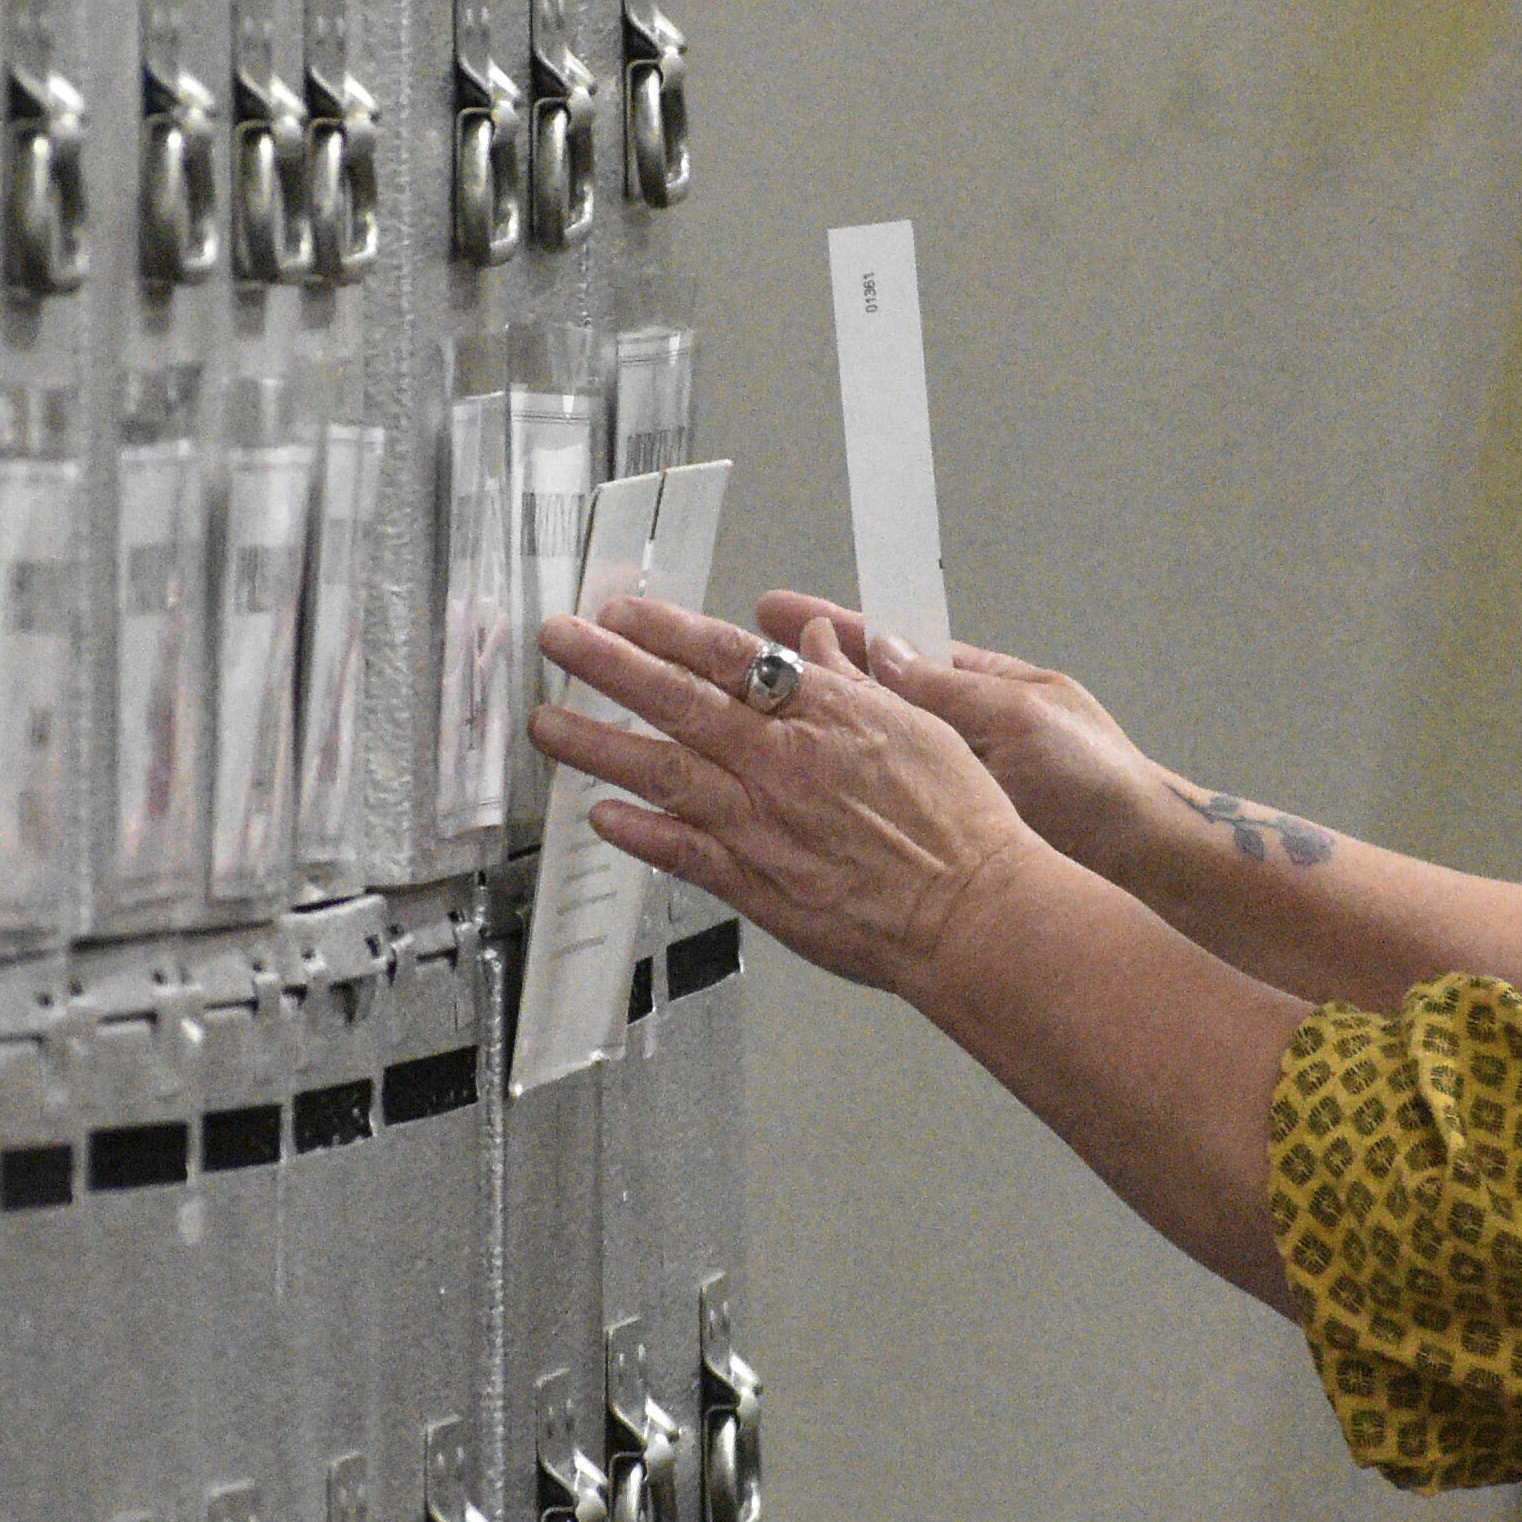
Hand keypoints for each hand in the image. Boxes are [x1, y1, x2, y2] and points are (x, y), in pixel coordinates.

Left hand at [532, 597, 1053, 1001]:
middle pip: (678, 700)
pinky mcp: (758, 884)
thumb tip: (815, 643)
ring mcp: (764, 823)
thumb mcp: (918, 726)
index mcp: (825, 716)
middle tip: (559, 639)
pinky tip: (599, 817)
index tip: (619, 610)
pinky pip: (683, 853)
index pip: (727, 657)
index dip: (664, 629)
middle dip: (608, 665)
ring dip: (597, 745)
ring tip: (548, 725)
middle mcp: (784, 762)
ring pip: (663, 772)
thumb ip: (853, 683)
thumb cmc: (958, 827)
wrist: (973, 911)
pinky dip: (637, 834)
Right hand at [752, 591, 1173, 882]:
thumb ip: (948, 688)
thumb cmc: (1099, 781)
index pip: (888, 644)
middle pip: (863, 693)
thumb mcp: (1021, 717)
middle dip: (802, 676)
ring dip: (810, 737)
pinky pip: (881, 801)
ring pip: (864, 750)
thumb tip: (882, 653)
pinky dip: (836, 796)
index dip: (829, 628)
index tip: (776, 608)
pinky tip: (790, 798)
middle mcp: (954, 726)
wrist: (1140, 858)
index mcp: (976, 685)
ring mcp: (948, 777)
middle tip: (736, 659)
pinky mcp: (946, 826)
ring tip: (739, 723)